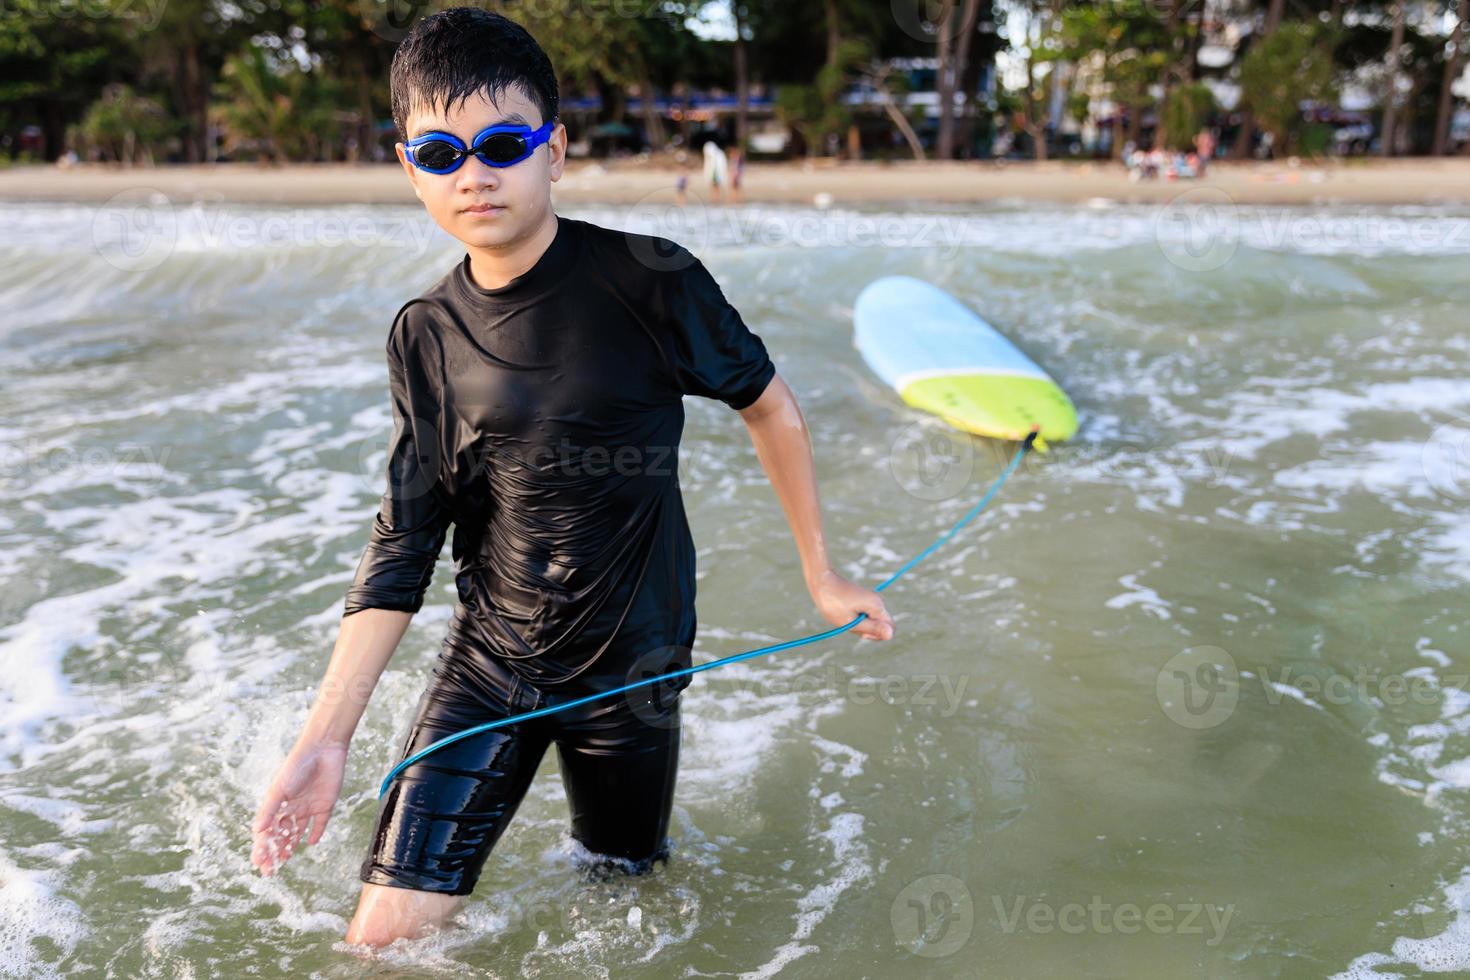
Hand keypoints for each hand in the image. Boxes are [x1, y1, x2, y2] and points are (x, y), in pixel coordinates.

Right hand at [250, 739, 347, 876]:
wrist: (322, 749)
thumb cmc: (296, 766)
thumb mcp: (279, 789)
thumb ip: (269, 810)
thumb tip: (256, 832)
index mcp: (277, 804)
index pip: (267, 831)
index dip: (262, 847)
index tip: (259, 863)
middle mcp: (291, 808)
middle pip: (280, 835)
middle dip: (274, 851)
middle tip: (270, 870)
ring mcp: (308, 807)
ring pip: (297, 832)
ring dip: (290, 846)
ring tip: (284, 860)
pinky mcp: (325, 805)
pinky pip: (319, 823)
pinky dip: (315, 833)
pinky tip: (310, 842)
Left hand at [809, 569, 894, 640]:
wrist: (821, 580)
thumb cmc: (833, 603)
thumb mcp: (850, 621)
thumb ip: (871, 629)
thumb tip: (891, 636)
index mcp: (877, 606)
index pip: (890, 627)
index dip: (878, 635)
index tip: (861, 632)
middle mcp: (877, 601)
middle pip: (880, 624)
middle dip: (867, 629)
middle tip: (849, 622)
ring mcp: (870, 599)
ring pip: (871, 620)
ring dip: (859, 624)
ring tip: (844, 616)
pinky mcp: (864, 598)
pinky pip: (865, 614)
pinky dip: (855, 617)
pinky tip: (843, 612)